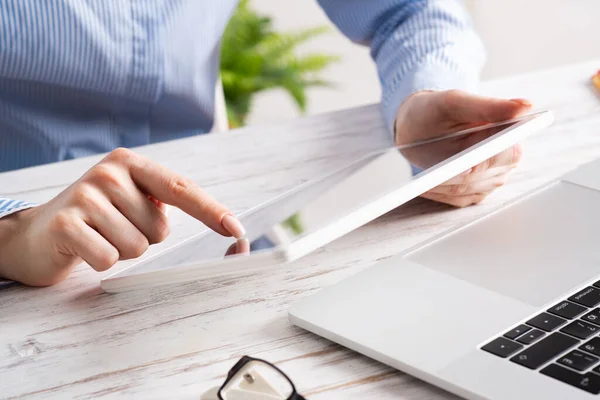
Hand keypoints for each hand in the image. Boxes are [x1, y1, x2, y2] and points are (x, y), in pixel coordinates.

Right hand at [0, 148, 244, 285]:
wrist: (35, 234)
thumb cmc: (96, 218)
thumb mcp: (130, 199)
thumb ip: (164, 202)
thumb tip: (222, 222)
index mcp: (130, 163)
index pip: (181, 188)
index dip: (211, 211)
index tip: (237, 229)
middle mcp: (109, 173)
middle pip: (159, 229)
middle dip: (143, 238)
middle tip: (113, 228)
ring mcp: (85, 196)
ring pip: (138, 247)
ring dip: (122, 251)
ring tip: (99, 236)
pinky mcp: (66, 223)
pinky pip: (110, 258)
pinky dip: (102, 262)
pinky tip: (84, 247)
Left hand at [395, 90, 531, 206]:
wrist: (417, 125)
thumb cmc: (435, 110)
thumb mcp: (456, 102)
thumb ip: (487, 106)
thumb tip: (525, 106)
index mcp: (510, 135)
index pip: (506, 154)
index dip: (484, 160)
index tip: (465, 165)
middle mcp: (505, 160)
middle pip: (480, 176)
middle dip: (454, 173)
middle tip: (432, 173)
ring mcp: (490, 179)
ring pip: (465, 189)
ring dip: (441, 183)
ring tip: (422, 175)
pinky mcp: (474, 192)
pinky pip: (455, 199)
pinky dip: (437, 192)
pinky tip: (422, 184)